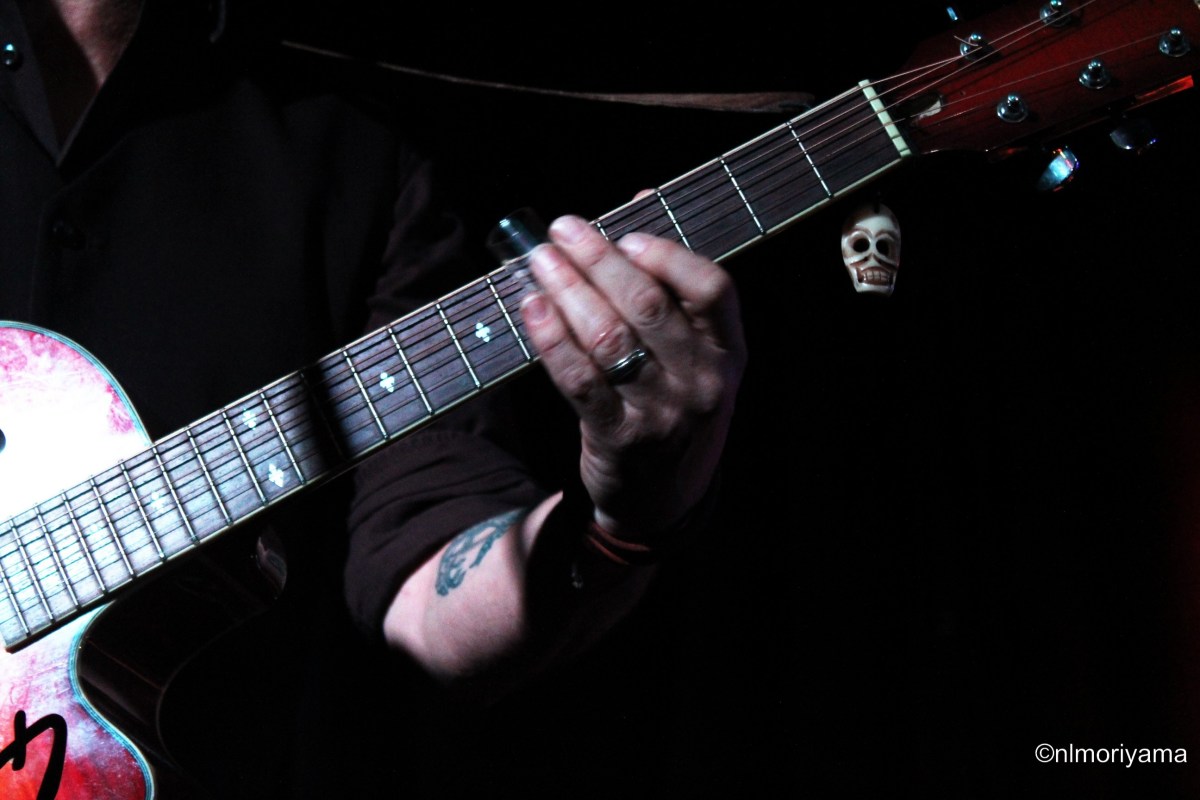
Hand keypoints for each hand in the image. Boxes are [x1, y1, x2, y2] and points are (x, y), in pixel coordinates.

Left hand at [520, 214, 745, 536]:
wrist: (664, 496)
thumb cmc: (675, 403)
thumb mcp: (694, 352)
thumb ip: (671, 279)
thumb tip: (640, 198)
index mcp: (729, 351)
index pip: (713, 289)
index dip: (667, 253)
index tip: (625, 234)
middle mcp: (704, 382)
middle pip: (648, 305)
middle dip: (598, 260)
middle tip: (562, 230)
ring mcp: (663, 413)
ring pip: (609, 338)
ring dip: (568, 291)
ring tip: (540, 261)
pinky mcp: (619, 438)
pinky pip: (579, 380)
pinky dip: (551, 339)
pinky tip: (532, 308)